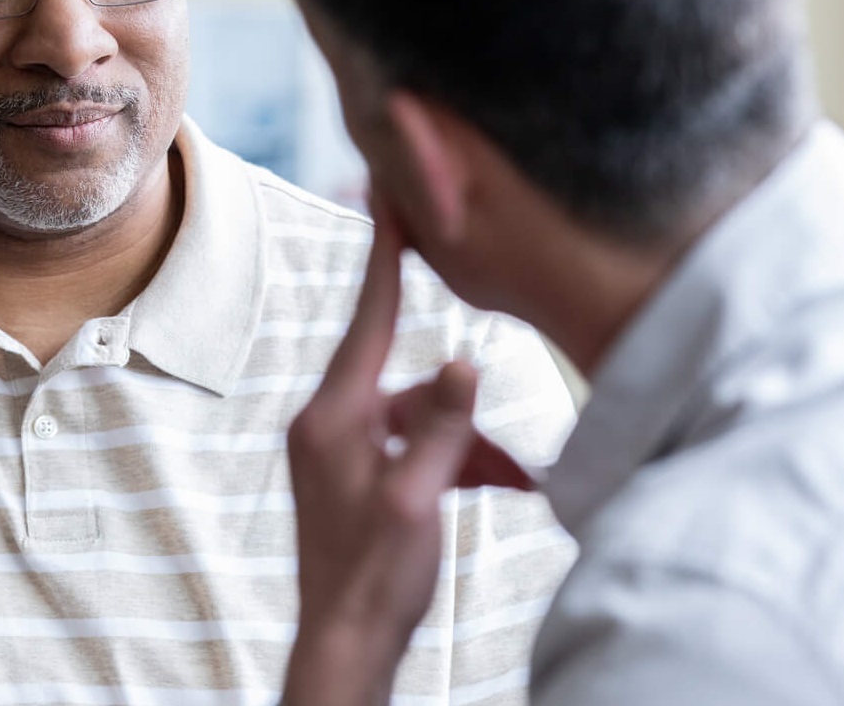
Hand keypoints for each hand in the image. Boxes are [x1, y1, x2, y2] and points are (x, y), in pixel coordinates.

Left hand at [281, 205, 522, 705]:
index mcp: (332, 417)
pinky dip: (454, 463)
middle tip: (503, 452)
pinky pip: (412, 449)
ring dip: (470, 446)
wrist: (344, 646)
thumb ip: (441, 427)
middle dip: (465, 412)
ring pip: (421, 420)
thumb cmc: (375, 580)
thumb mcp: (417, 498)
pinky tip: (499, 487)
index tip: (390, 198)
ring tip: (516, 483)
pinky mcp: (355, 476)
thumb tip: (464, 361)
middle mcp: (328, 423)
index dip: (387, 256)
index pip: (368, 318)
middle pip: (411, 383)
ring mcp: (339, 451)